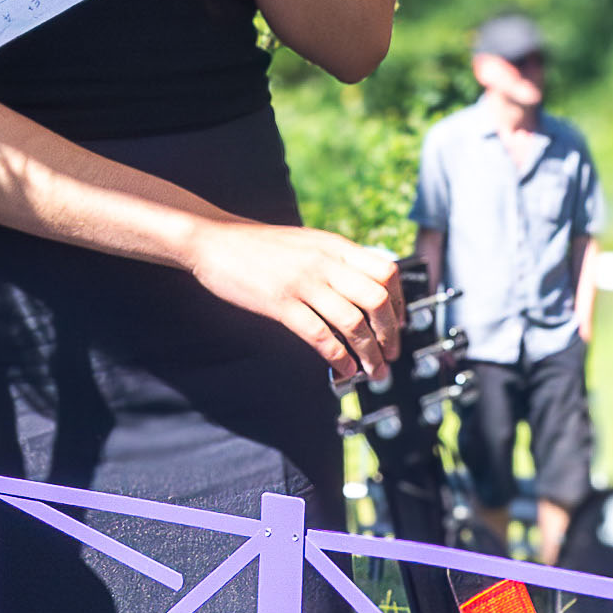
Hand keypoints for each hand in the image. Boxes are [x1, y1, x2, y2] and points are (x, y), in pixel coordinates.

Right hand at [187, 224, 404, 381]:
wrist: (213, 241)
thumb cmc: (258, 245)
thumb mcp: (305, 242)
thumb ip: (334, 259)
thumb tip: (364, 286)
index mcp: (333, 245)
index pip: (387, 271)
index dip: (400, 302)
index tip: (398, 323)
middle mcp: (323, 262)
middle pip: (377, 299)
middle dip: (391, 333)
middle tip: (390, 354)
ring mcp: (302, 283)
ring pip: (353, 322)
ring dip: (370, 353)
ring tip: (373, 371)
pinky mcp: (280, 303)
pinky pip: (319, 335)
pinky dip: (338, 357)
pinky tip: (343, 368)